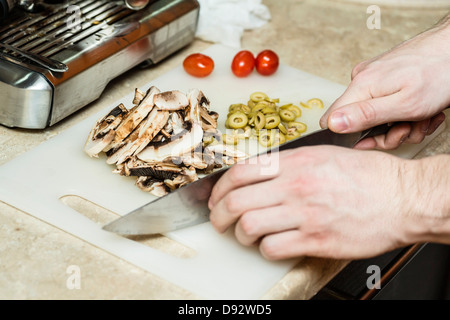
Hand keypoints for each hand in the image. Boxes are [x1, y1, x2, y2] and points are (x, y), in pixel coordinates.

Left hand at [208, 146, 423, 259]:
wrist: (403, 198)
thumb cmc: (369, 176)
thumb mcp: (325, 155)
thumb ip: (289, 163)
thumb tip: (259, 174)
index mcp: (296, 162)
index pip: (241, 172)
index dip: (221, 187)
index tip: (217, 197)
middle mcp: (295, 186)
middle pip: (237, 201)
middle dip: (219, 214)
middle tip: (219, 220)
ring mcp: (304, 214)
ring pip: (249, 226)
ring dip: (240, 234)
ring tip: (244, 234)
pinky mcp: (315, 239)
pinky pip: (273, 247)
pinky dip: (264, 249)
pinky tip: (270, 245)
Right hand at [320, 24, 449, 149]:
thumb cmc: (439, 73)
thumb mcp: (404, 104)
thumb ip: (365, 115)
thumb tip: (332, 124)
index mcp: (362, 86)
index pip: (333, 121)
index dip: (354, 137)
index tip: (378, 138)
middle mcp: (363, 79)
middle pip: (359, 122)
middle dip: (388, 132)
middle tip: (410, 127)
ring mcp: (374, 76)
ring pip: (377, 116)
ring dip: (402, 123)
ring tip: (422, 117)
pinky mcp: (385, 76)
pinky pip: (386, 104)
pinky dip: (405, 111)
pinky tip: (421, 109)